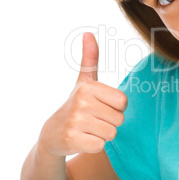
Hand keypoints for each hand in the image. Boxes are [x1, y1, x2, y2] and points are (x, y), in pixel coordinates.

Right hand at [38, 33, 127, 156]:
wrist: (53, 132)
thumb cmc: (76, 104)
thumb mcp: (84, 81)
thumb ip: (90, 59)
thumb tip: (88, 33)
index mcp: (89, 87)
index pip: (123, 102)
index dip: (116, 107)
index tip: (102, 106)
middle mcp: (81, 102)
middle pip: (119, 118)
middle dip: (109, 122)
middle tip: (93, 119)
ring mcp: (76, 121)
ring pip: (112, 133)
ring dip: (103, 134)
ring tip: (88, 128)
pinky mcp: (73, 140)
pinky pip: (101, 146)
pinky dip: (94, 145)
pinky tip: (83, 139)